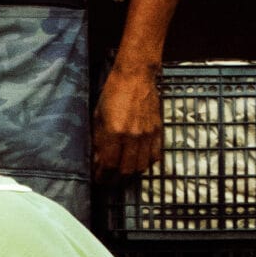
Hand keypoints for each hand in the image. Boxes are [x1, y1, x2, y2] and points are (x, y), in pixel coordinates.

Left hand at [92, 59, 163, 177]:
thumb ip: (98, 141)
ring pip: (141, 166)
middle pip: (126, 170)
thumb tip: (98, 161)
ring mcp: (147, 135)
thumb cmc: (113, 93)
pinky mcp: (157, 131)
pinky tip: (138, 161)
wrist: (136, 76)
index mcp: (114, 132)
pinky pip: (155, 156)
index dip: (103, 176)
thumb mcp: (98, 116)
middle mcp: (132, 136)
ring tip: (122, 172)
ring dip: (130, 172)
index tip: (99, 179)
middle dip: (115, 179)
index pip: (109, 165)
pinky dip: (146, 162)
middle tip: (109, 179)